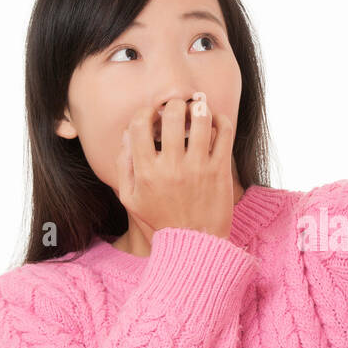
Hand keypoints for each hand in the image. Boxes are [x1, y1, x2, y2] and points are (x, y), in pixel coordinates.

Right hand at [116, 97, 235, 244]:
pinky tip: (216, 121)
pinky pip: (224, 133)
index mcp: (146, 172)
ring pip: (201, 119)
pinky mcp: (219, 171)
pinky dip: (221, 120)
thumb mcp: (131, 199)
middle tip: (178, 108)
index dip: (146, 111)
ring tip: (198, 109)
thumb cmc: (161, 219)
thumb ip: (124, 165)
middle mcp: (171, 167)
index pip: (139, 124)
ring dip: (199, 107)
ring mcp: (197, 168)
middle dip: (174, 104)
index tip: (153, 114)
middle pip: (171, 115)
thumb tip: (127, 133)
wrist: (195, 244)